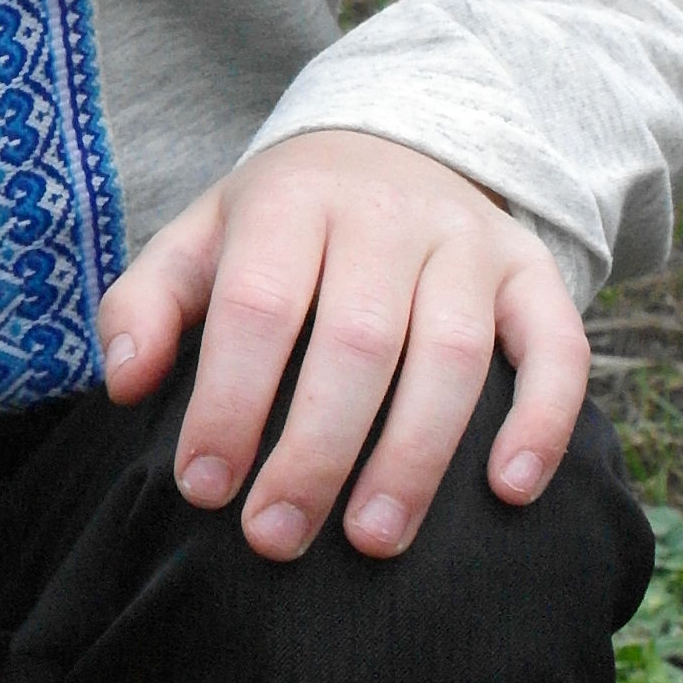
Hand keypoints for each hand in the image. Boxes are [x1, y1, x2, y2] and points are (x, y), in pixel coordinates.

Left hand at [94, 127, 588, 564]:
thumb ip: (147, 304)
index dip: (230, 402)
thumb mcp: (200, 238)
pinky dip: (542, 420)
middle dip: (314, 452)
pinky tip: (508, 492)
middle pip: (356, 341)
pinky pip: (558, 345)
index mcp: (293, 200)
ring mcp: (469, 243)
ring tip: (373, 539)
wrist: (395, 143)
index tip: (204, 488)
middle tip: (275, 540)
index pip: (259, 307)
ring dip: (414, 457)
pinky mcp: (532, 273)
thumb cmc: (282, 224)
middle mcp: (388, 215)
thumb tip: (124, 383)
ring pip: (452, 354)